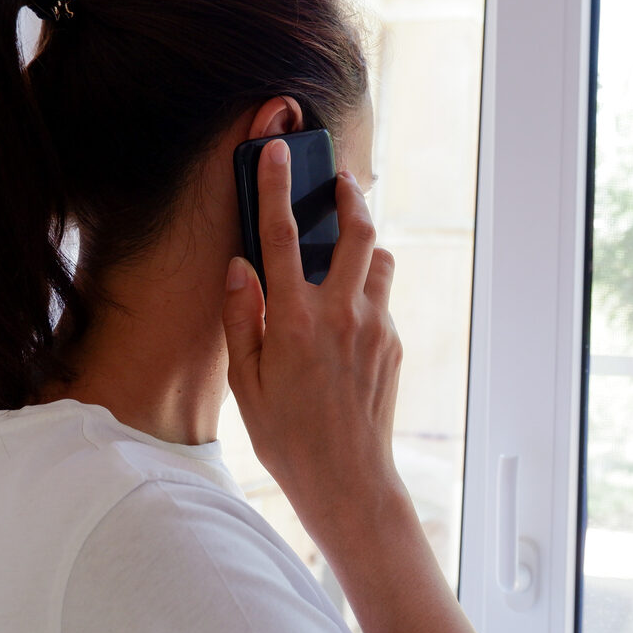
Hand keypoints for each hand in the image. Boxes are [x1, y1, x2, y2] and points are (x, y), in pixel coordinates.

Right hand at [222, 138, 403, 539]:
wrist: (348, 479)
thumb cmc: (287, 436)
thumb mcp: (246, 382)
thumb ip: (241, 318)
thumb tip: (239, 266)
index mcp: (294, 321)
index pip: (281, 237)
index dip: (276, 187)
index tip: (278, 153)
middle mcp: (341, 314)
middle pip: (357, 231)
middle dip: (350, 196)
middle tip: (340, 180)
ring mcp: (375, 327)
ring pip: (380, 261)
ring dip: (365, 246)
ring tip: (346, 250)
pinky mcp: (394, 344)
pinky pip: (382, 300)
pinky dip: (366, 292)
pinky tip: (345, 320)